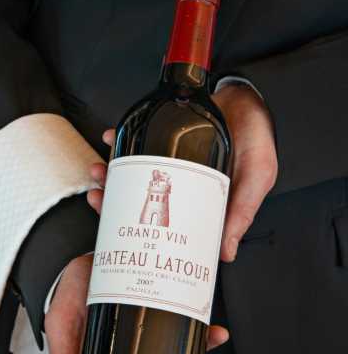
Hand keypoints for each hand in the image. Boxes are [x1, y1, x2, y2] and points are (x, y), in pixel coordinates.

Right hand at [45, 255, 228, 353]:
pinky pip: (184, 317)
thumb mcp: (61, 330)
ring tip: (215, 340)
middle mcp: (134, 349)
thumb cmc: (67, 294)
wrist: (78, 255)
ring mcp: (148, 327)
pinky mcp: (157, 303)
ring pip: (182, 349)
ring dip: (204, 349)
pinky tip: (210, 324)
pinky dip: (200, 322)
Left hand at [87, 84, 277, 261]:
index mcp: (195, 200)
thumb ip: (241, 212)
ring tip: (99, 169)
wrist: (248, 99)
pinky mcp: (159, 137)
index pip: (161, 220)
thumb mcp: (255, 179)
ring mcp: (166, 160)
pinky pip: (133, 141)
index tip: (113, 223)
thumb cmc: (256, 141)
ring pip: (130, 172)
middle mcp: (177, 183)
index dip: (135, 226)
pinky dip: (118, 140)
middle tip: (98, 195)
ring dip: (109, 171)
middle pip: (137, 197)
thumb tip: (226, 254)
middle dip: (112, 197)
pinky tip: (109, 138)